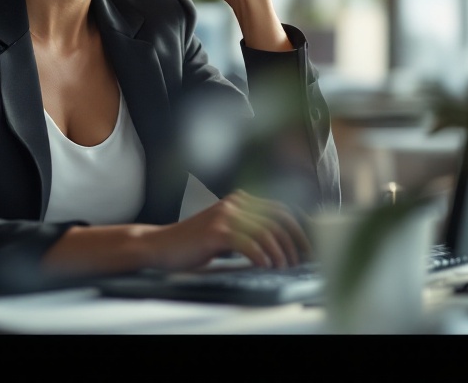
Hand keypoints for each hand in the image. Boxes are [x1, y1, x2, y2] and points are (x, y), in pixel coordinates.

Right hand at [143, 190, 311, 270]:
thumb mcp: (224, 230)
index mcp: (239, 201)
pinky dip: (261, 256)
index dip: (298, 228)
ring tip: (282, 267)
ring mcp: (224, 216)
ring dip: (280, 253)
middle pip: (278, 219)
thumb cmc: (193, 243)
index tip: (308, 247)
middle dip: (295, 242)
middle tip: (300, 261)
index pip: (280, 209)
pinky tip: (265, 266)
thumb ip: (247, 230)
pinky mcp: (216, 232)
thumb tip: (281, 245)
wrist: (160, 245)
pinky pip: (248, 244)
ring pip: (266, 232)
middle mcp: (234, 203)